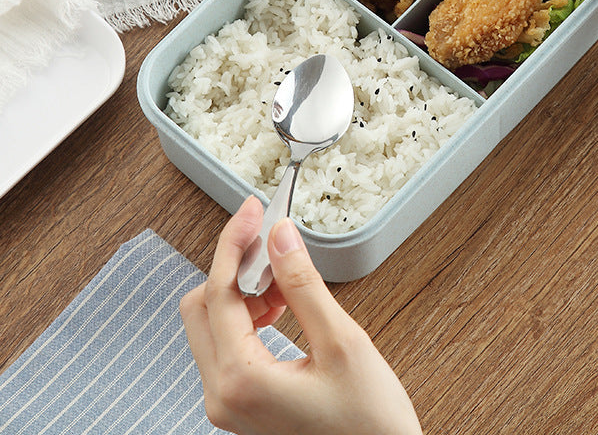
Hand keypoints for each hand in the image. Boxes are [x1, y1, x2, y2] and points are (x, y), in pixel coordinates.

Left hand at [180, 196, 421, 434]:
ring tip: (287, 278)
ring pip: (213, 324)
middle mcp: (223, 395)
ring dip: (244, 289)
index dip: (235, 242)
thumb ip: (304, 285)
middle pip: (202, 306)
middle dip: (235, 265)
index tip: (253, 210)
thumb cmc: (368, 425)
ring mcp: (230, 402)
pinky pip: (228, 344)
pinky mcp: (243, 402)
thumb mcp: (342, 343)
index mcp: (241, 381)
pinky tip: (283, 304)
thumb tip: (281, 238)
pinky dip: (250, 313)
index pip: (219, 290)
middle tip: (271, 240)